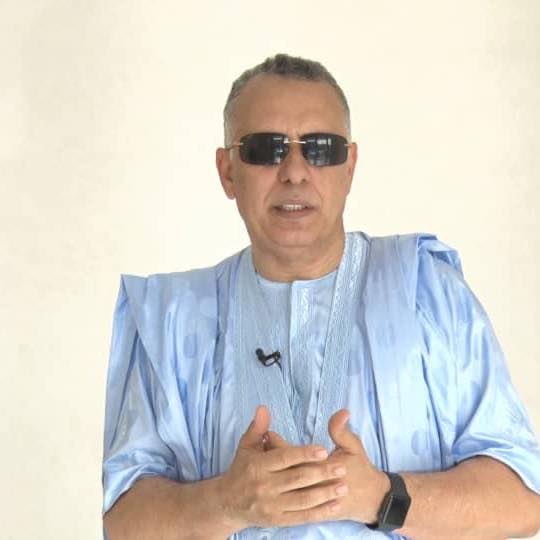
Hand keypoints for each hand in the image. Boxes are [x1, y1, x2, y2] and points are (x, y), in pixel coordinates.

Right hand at [219, 405, 350, 528]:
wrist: (228, 503)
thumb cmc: (241, 469)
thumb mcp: (247, 446)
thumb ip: (258, 428)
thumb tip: (263, 408)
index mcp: (258, 465)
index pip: (284, 458)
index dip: (304, 454)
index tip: (323, 451)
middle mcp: (264, 486)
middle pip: (297, 479)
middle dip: (321, 474)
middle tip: (341, 468)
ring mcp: (271, 505)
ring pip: (302, 500)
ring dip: (324, 494)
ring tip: (343, 486)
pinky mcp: (277, 520)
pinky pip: (301, 517)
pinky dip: (319, 512)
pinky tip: (334, 506)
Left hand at [265, 408, 388, 524]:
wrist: (368, 500)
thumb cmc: (360, 469)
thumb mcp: (353, 447)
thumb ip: (341, 430)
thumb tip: (341, 411)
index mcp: (318, 467)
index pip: (288, 453)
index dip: (275, 442)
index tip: (268, 434)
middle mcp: (309, 485)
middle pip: (280, 470)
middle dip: (268, 456)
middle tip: (260, 444)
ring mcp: (307, 500)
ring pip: (281, 486)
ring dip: (271, 473)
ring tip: (264, 460)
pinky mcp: (307, 511)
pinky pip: (287, 500)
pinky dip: (278, 489)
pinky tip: (274, 478)